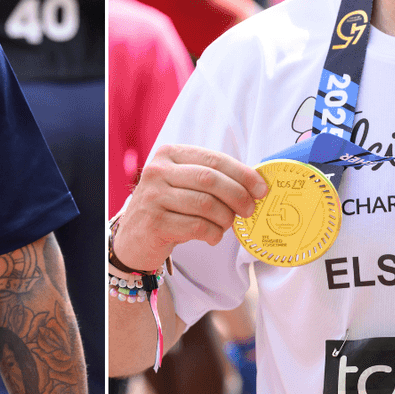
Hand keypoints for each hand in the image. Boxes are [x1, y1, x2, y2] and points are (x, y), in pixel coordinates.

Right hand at [114, 144, 267, 271]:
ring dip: (225, 218)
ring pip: (205, 204)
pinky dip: (213, 233)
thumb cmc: (167, 208)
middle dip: (238, 195)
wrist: (133, 238)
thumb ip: (211, 179)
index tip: (261, 188)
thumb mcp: (182, 184)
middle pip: (210, 179)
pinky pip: (196, 226)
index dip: (242, 174)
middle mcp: (158, 171)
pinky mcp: (154, 222)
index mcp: (169, 154)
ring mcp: (153, 196)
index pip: (213, 159)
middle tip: (250, 210)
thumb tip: (254, 184)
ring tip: (227, 225)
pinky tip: (213, 236)